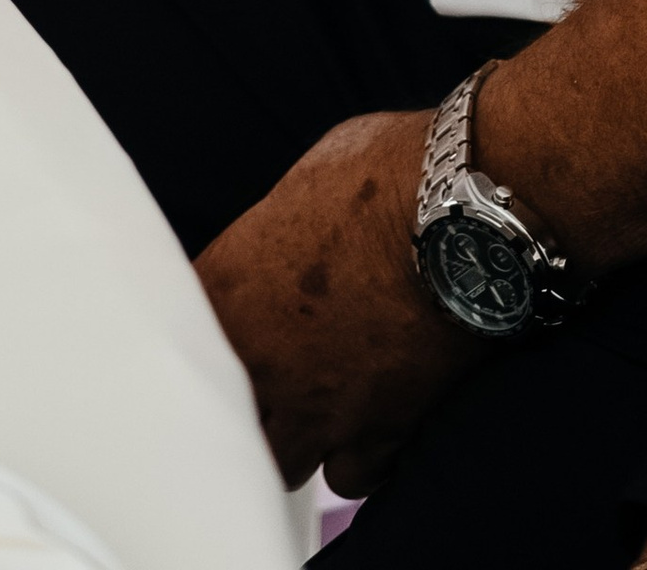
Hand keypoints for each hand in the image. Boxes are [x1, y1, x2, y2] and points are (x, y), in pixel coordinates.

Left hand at [193, 108, 476, 492]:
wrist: (467, 213)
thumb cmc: (386, 172)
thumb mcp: (306, 180)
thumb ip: (276, 231)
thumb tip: (284, 237)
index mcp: (227, 288)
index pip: (178, 329)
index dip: (206, 325)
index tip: (229, 314)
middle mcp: (259, 360)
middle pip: (221, 410)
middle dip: (244, 391)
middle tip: (271, 362)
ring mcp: (317, 406)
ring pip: (278, 459)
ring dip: (292, 432)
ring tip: (314, 399)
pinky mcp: (378, 433)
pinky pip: (349, 475)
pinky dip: (355, 453)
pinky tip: (367, 422)